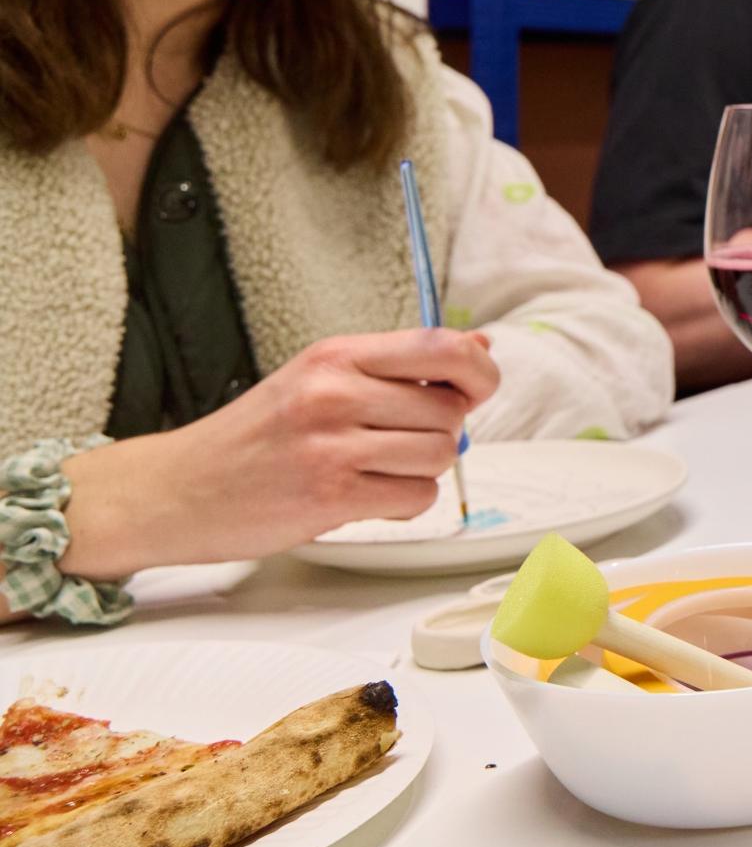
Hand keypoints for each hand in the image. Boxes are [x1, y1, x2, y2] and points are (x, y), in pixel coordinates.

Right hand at [62, 329, 496, 578]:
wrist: (177, 490)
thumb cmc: (255, 435)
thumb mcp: (320, 377)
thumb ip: (400, 364)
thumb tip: (480, 345)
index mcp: (336, 355)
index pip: (442, 346)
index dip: (479, 371)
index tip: (476, 388)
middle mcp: (334, 393)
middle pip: (450, 409)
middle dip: (440, 430)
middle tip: (397, 440)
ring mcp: (331, 446)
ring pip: (440, 454)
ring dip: (420, 469)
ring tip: (375, 469)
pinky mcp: (330, 497)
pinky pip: (416, 497)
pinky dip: (404, 502)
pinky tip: (367, 495)